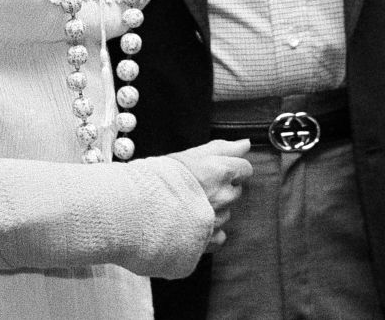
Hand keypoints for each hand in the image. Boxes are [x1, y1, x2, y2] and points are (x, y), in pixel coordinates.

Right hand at [168, 138, 251, 252]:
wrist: (138, 205)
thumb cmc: (162, 177)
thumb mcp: (192, 154)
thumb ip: (223, 148)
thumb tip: (246, 144)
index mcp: (221, 172)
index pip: (245, 170)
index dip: (231, 169)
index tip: (218, 171)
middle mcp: (223, 197)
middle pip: (235, 192)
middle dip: (222, 189)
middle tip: (199, 187)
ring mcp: (215, 220)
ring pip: (226, 214)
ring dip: (214, 210)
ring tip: (190, 205)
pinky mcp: (206, 240)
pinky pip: (218, 237)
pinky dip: (209, 232)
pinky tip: (193, 223)